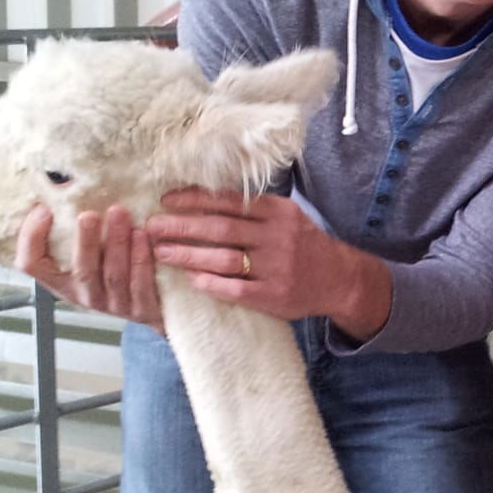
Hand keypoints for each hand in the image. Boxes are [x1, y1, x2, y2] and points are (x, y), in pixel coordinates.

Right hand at [15, 203, 162, 328]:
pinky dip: (141, 260)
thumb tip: (64, 182)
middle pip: (80, 270)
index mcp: (61, 280)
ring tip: (120, 214)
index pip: (32, 265)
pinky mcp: (142, 309)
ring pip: (112, 276)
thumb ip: (73, 222)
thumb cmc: (112, 264)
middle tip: (89, 215)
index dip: (32, 239)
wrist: (151, 304)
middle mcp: (83, 295)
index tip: (43, 210)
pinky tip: (143, 236)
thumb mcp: (88, 247)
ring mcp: (113, 305)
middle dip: (85, 241)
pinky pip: (140, 286)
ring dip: (116, 243)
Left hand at [147, 189, 389, 338]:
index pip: (229, 202)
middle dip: (182, 226)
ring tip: (161, 251)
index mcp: (278, 212)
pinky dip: (211, 284)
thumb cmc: (303, 244)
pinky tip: (190, 279)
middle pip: (220, 229)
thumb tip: (203, 196)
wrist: (339, 278)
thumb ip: (253, 208)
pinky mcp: (274, 296)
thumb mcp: (286, 216)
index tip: (166, 199)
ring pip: (224, 259)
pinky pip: (236, 289)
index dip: (195, 199)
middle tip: (152, 224)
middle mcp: (277, 237)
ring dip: (188, 255)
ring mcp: (276, 268)